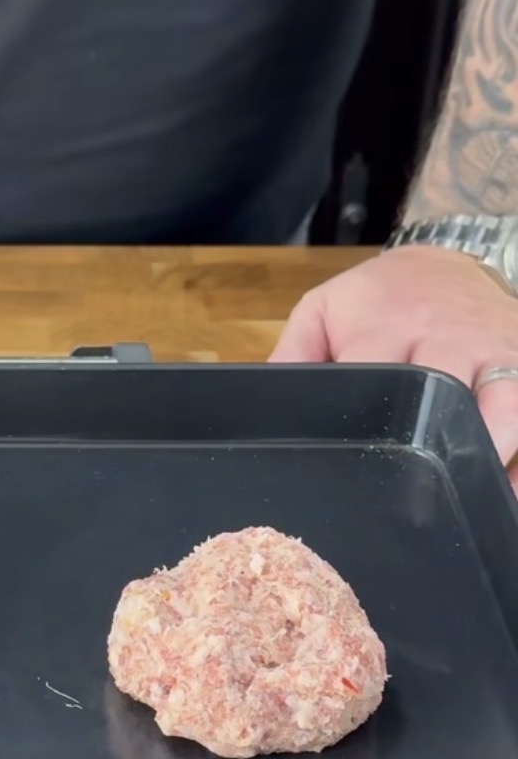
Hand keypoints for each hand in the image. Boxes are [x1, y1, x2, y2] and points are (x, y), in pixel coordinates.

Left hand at [271, 244, 517, 488]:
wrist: (449, 258)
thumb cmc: (379, 299)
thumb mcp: (323, 313)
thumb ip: (292, 361)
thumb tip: (264, 416)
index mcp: (387, 325)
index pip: (377, 382)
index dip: (368, 429)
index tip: (356, 471)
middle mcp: (447, 337)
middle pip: (442, 400)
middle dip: (428, 451)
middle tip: (409, 500)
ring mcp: (496, 351)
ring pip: (503, 407)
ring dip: (487, 455)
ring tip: (465, 497)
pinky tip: (505, 490)